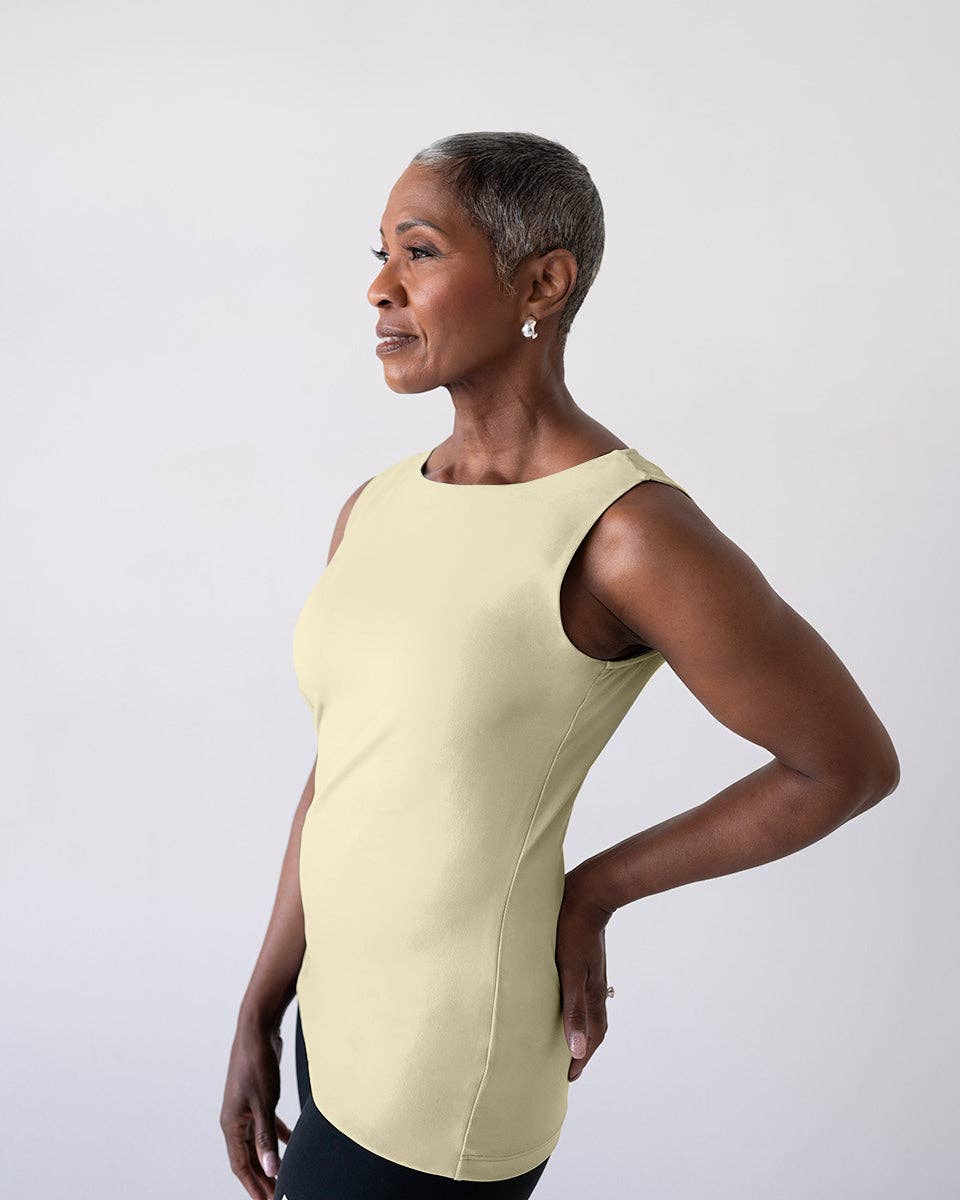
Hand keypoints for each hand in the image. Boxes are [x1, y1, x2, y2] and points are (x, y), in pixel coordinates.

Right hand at [220, 1017, 292, 1198]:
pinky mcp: (258, 1097)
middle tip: (277, 1195)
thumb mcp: (264, 1102)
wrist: (257, 1030)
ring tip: (283, 1177)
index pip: (241, 1165)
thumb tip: (271, 1168)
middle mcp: (235, 1119)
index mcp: (231, 1123)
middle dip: (262, 1177)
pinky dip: (278, 1136)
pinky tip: (291, 1143)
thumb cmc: (256, 1062)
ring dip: (269, 1159)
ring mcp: (246, 1108)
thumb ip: (267, 1136)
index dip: (253, 1186)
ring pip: (257, 1142)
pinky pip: (266, 1124)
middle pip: (248, 1157)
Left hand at [556, 872, 614, 1081]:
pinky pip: (583, 991)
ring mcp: (592, 973)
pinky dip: (577, 1005)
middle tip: (567, 1064)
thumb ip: (572, 1010)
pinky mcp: (585, 959)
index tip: (568, 1076)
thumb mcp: (570, 972)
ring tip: (566, 1037)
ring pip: (590, 1008)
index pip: (591, 1037)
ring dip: (580, 1027)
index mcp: (593, 995)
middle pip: (594, 1026)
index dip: (580, 1059)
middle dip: (582, 1048)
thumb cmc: (574, 930)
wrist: (588, 892)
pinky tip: (566, 998)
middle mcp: (596, 988)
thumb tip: (577, 1050)